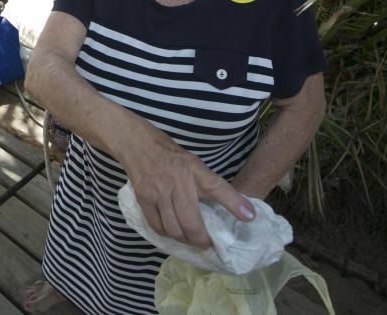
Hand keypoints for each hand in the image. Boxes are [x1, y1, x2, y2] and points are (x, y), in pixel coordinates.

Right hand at [123, 131, 254, 248]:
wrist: (137, 144)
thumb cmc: (170, 154)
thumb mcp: (194, 163)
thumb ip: (207, 184)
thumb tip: (231, 207)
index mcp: (194, 169)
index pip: (217, 187)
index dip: (234, 203)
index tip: (249, 217)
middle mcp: (178, 180)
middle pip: (192, 222)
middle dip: (201, 240)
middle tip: (207, 243)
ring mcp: (159, 191)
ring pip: (174, 228)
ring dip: (184, 240)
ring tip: (190, 240)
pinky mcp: (144, 198)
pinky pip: (157, 226)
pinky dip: (167, 235)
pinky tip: (173, 233)